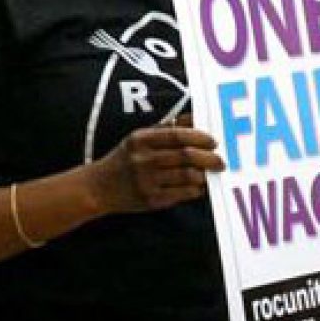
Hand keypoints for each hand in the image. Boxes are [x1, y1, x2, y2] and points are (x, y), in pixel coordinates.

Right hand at [90, 118, 224, 214]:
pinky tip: (198, 187)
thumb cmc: (125, 158)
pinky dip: (195, 190)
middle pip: (186, 156)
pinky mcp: (152, 200)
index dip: (200, 137)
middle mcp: (143, 159)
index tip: (213, 141)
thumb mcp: (139, 138)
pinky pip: (182, 194)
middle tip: (220, 161)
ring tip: (209, 174)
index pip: (177, 135)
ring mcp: (147, 181)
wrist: (99, 187)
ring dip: (204, 175)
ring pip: (187, 176)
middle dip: (209, 158)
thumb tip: (195, 120)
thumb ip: (166, 129)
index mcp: (141, 139)